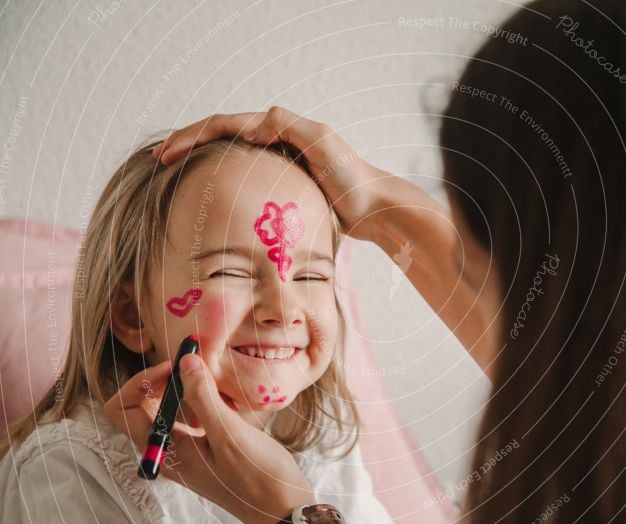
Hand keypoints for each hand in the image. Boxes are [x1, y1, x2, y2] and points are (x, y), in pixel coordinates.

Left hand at [103, 355, 313, 523]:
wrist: (281, 508)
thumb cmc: (256, 477)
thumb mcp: (229, 434)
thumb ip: (203, 397)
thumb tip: (184, 363)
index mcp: (164, 451)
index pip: (123, 410)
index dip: (142, 381)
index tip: (176, 367)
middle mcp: (169, 452)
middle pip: (144, 406)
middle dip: (166, 380)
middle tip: (196, 364)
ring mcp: (186, 452)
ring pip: (169, 410)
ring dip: (186, 389)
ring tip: (213, 380)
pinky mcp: (204, 450)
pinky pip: (191, 418)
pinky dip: (203, 402)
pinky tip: (226, 400)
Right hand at [151, 108, 397, 242]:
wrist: (373, 205)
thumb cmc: (351, 176)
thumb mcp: (322, 142)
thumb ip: (289, 125)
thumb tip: (252, 123)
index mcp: (278, 127)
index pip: (224, 124)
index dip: (191, 136)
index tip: (167, 153)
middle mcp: (274, 139)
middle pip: (220, 135)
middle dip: (187, 143)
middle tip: (159, 159)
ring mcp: (277, 161)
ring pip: (228, 153)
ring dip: (199, 158)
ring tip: (173, 171)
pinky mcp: (282, 183)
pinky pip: (243, 175)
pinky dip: (221, 177)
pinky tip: (208, 193)